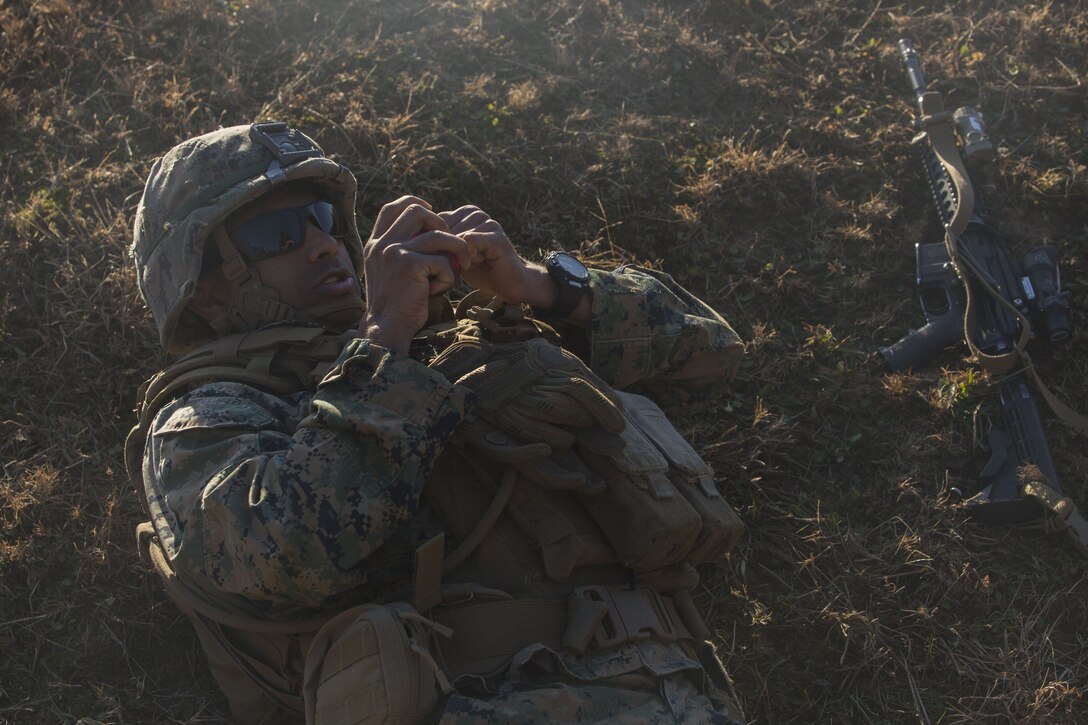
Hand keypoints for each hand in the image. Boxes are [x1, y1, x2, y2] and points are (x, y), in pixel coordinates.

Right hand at [361, 196, 470, 352]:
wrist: (386, 327)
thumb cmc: (395, 304)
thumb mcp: (391, 271)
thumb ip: (401, 251)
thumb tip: (431, 233)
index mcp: (375, 243)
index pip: (392, 207)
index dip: (415, 203)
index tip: (433, 214)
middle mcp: (382, 243)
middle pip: (416, 210)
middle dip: (441, 223)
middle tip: (450, 243)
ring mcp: (394, 251)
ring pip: (438, 235)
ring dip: (455, 250)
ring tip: (457, 268)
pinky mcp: (409, 264)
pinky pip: (443, 261)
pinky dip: (449, 276)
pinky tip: (440, 289)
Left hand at [438, 205, 555, 306]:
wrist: (508, 282)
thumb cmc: (478, 269)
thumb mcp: (452, 254)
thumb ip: (435, 244)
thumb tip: (406, 241)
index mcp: (462, 213)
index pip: (433, 223)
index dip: (432, 245)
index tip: (437, 261)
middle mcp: (474, 212)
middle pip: (443, 231)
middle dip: (444, 253)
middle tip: (452, 266)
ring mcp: (486, 222)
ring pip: (455, 239)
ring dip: (456, 258)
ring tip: (465, 266)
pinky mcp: (496, 236)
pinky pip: (469, 244)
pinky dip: (466, 259)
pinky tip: (471, 266)